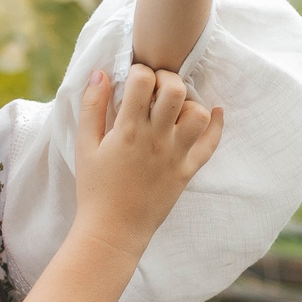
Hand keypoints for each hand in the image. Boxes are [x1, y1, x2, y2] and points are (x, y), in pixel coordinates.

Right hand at [71, 64, 223, 253]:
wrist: (114, 229)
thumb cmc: (95, 188)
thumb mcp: (85, 146)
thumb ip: (92, 107)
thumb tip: (100, 73)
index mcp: (128, 129)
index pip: (142, 80)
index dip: (139, 71)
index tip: (134, 80)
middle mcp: (156, 138)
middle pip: (175, 90)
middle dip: (167, 78)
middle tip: (156, 88)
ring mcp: (176, 154)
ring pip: (198, 113)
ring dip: (188, 103)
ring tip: (173, 109)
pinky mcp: (188, 170)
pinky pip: (211, 143)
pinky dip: (216, 124)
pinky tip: (214, 112)